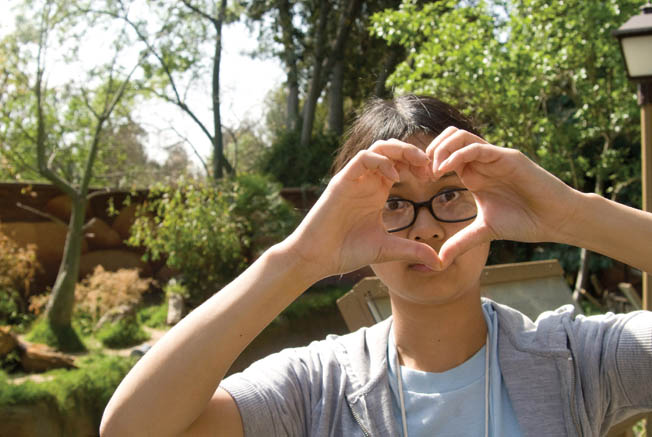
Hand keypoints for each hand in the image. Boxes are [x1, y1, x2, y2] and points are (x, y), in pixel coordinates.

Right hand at [284, 139, 441, 277]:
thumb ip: (413, 251)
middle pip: (391, 150)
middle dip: (414, 153)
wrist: (318, 258)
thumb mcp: (388, 249)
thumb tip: (440, 263)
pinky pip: (362, 158)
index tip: (434, 178)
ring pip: (378, 148)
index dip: (419, 166)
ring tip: (418, 163)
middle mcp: (366, 181)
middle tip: (431, 167)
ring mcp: (353, 179)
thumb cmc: (347, 251)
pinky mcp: (341, 182)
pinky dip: (381, 161)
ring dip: (400, 150)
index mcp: (376, 191)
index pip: (400, 164)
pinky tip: (394, 177)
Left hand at [426, 127, 579, 268]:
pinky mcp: (508, 157)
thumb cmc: (525, 221)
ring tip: (433, 171)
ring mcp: (495, 156)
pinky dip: (457, 155)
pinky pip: (477, 148)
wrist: (556, 219)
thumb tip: (439, 262)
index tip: (417, 180)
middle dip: (429, 151)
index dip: (427, 163)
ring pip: (460, 136)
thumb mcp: (485, 232)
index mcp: (474, 173)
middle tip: (421, 173)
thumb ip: (461, 242)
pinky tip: (445, 170)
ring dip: (441, 149)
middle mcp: (482, 161)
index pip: (444, 154)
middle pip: (448, 137)